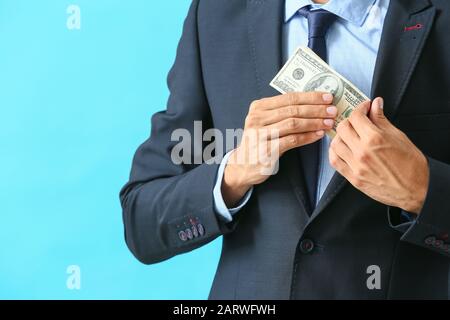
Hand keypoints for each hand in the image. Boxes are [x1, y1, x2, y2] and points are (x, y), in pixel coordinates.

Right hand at [222, 92, 336, 206]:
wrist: (244, 164)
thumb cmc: (261, 141)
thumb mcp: (266, 122)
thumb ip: (284, 112)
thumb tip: (315, 103)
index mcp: (258, 107)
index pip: (289, 97)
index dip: (310, 96)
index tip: (327, 97)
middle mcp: (257, 118)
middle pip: (292, 110)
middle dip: (316, 109)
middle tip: (333, 110)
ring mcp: (260, 134)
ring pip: (293, 124)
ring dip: (314, 122)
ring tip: (329, 122)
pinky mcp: (266, 150)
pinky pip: (292, 140)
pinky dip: (308, 137)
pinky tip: (318, 135)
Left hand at [329, 97, 429, 213]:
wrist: (415, 190)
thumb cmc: (411, 165)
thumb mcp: (399, 136)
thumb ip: (382, 120)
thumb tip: (376, 105)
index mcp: (374, 139)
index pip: (356, 117)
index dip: (360, 108)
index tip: (364, 108)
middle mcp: (362, 152)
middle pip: (342, 128)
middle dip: (349, 120)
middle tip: (357, 121)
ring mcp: (355, 166)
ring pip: (335, 144)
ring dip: (340, 136)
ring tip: (348, 135)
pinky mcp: (353, 178)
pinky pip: (334, 161)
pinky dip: (334, 152)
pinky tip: (341, 148)